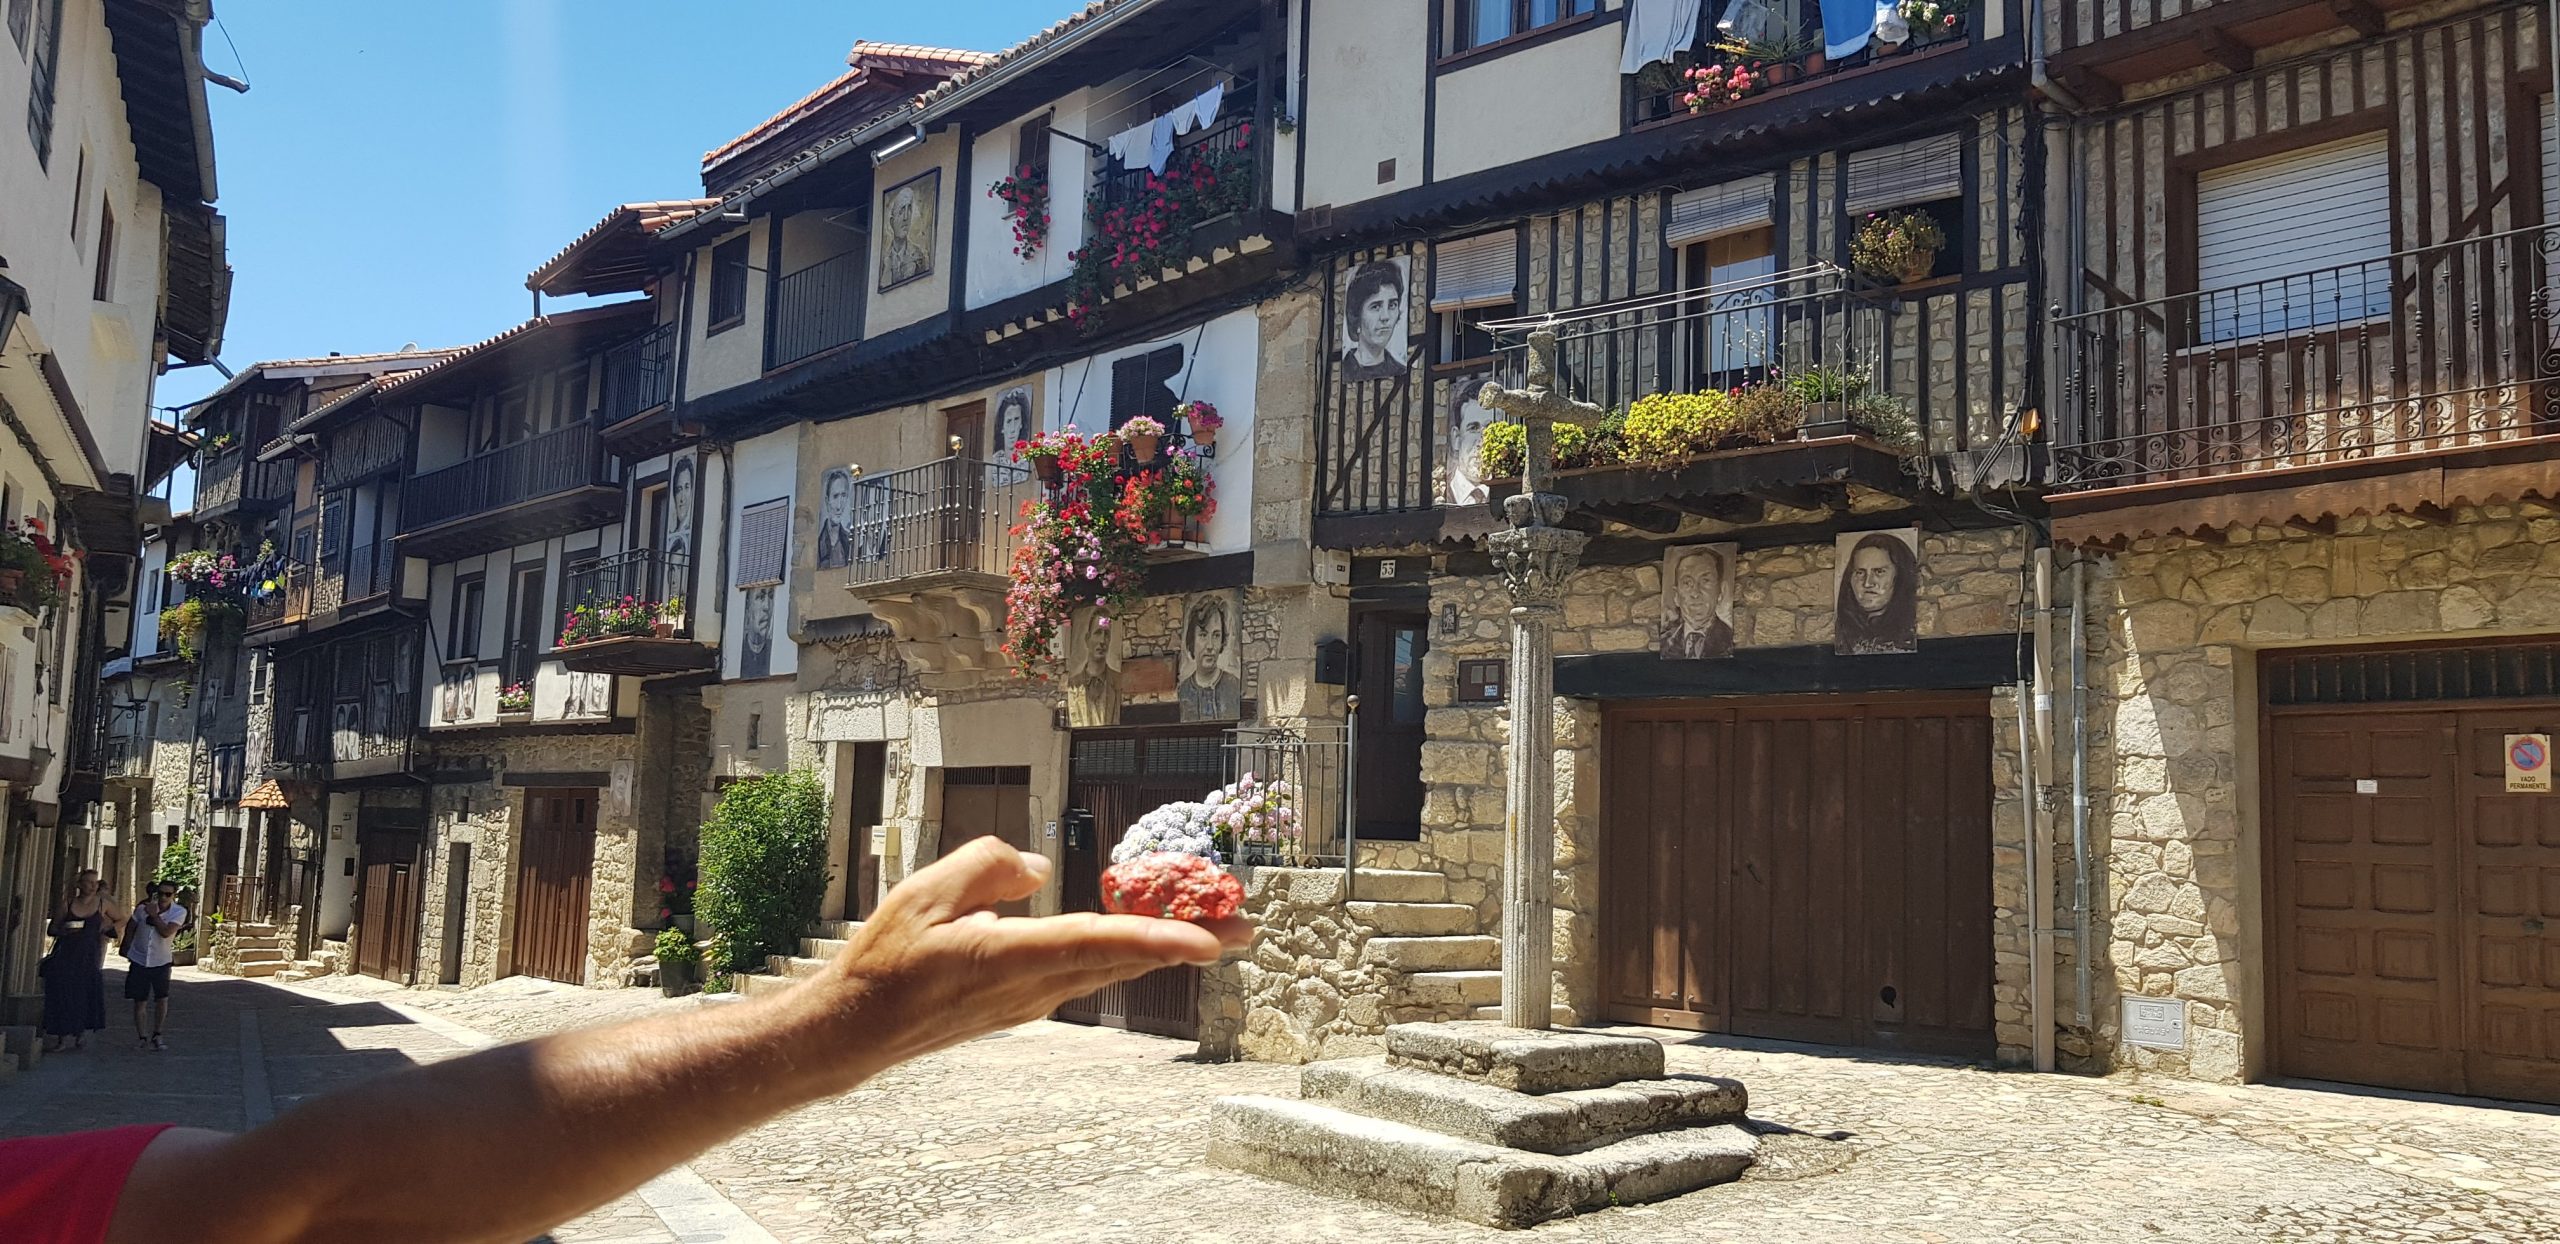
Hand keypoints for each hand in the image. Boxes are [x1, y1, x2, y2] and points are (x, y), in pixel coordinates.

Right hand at [798, 836, 1247, 1081]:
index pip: (1094, 942)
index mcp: (1008, 957)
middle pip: (1123, 959)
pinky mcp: (1025, 1003)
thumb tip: (1038, 867)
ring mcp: (1032, 1001)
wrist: (857, 1032)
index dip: (1154, 937)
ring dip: (1164, 947)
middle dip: (1189, 942)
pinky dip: (1126, 954)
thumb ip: (987, 866)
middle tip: (1246, 928)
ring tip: (1216, 934)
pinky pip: (1088, 973)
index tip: (1207, 941)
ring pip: (1111, 968)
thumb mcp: (925, 892)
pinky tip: (1148, 944)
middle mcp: (1032, 986)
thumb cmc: (885, 962)